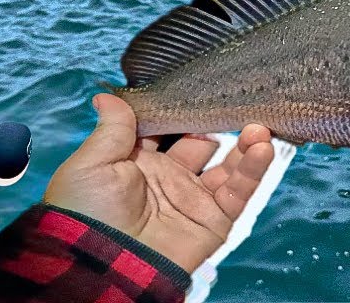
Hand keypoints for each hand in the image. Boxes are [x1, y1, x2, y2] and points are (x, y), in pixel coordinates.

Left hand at [43, 93, 275, 271]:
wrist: (103, 265)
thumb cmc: (87, 213)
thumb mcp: (91, 164)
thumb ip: (112, 129)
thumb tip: (107, 97)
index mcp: (136, 162)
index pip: (166, 128)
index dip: (182, 109)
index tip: (199, 85)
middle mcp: (167, 177)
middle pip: (201, 141)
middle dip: (217, 122)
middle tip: (234, 99)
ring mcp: (192, 199)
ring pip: (227, 164)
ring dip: (245, 143)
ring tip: (258, 124)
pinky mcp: (212, 221)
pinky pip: (238, 192)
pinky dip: (254, 169)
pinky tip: (262, 146)